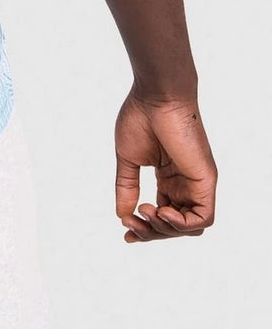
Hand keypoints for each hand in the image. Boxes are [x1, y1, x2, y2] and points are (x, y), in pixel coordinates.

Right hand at [114, 87, 216, 242]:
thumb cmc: (141, 118)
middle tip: (132, 224)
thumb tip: (122, 215)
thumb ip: (127, 187)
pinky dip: (182, 224)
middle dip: (152, 231)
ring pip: (190, 227)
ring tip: (146, 211)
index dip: (146, 227)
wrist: (156, 96)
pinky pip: (203, 217)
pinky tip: (162, 211)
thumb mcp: (128, 159)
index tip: (126, 230)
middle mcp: (185, 182)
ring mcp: (196, 182)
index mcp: (168, 177)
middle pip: (175, 225)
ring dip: (166, 229)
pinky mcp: (205, 180)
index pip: (163, 213)